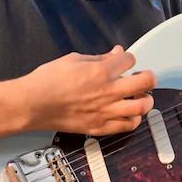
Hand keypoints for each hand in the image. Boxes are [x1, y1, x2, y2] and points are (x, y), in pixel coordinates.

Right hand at [22, 46, 156, 135]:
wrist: (33, 104)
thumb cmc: (48, 80)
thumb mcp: (74, 59)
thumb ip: (99, 58)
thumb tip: (115, 54)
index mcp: (100, 71)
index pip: (129, 60)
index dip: (128, 58)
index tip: (123, 61)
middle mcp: (107, 91)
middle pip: (144, 83)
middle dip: (148, 77)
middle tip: (144, 78)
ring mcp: (105, 111)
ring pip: (141, 107)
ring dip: (146, 100)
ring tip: (142, 97)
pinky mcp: (99, 127)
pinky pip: (126, 126)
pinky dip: (133, 119)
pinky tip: (129, 114)